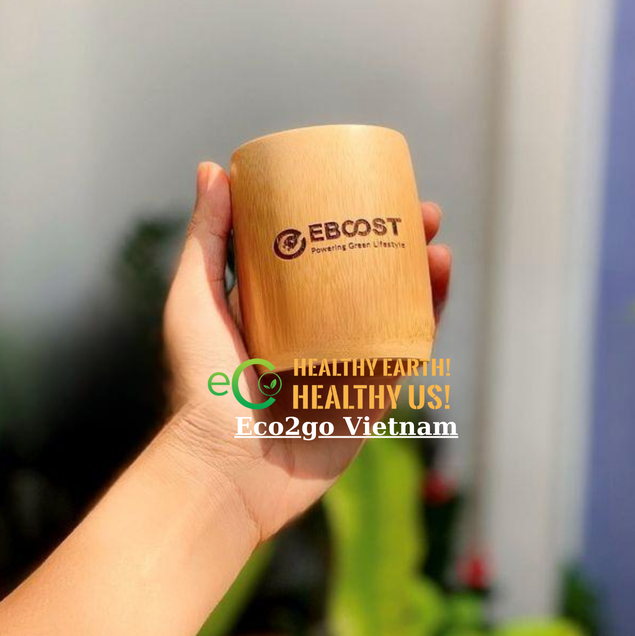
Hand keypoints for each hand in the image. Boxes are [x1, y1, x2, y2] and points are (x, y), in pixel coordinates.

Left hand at [164, 163, 450, 543]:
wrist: (223, 468)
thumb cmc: (200, 381)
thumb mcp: (195, 296)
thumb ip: (205, 237)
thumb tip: (212, 167)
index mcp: (279, 308)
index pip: (322, 253)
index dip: (349, 217)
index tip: (368, 182)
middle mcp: (318, 332)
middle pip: (369, 275)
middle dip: (399, 239)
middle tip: (421, 209)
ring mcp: (348, 363)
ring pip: (396, 308)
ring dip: (423, 271)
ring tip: (435, 238)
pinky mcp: (372, 396)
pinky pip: (408, 350)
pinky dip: (430, 314)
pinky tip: (439, 277)